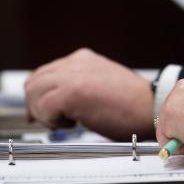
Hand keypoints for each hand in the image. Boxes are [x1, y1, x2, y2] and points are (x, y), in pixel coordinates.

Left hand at [25, 47, 153, 139]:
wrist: (150, 105)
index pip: (44, 73)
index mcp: (82, 59)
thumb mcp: (100, 84)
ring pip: (34, 92)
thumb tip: (56, 101)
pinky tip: (72, 123)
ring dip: (44, 112)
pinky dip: (52, 120)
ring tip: (66, 121)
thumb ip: (78, 84)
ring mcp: (72, 75)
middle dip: (37, 105)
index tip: (40, 111)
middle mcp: (75, 63)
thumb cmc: (131, 103)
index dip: (38, 95)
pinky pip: (44, 107)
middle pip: (33, 82)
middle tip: (52, 120)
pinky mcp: (71, 92)